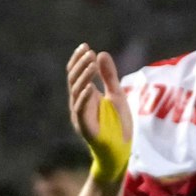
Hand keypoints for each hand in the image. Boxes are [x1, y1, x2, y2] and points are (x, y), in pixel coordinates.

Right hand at [66, 44, 131, 182]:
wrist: (121, 150)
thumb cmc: (118, 124)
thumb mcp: (117, 94)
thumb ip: (109, 76)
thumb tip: (101, 53)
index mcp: (85, 95)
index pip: (76, 74)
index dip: (78, 60)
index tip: (86, 46)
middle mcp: (79, 104)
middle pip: (74, 80)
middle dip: (81, 65)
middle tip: (89, 52)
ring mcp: (80, 115)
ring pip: (76, 92)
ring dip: (83, 77)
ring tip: (92, 64)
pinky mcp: (85, 127)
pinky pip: (81, 111)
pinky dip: (84, 98)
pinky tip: (90, 87)